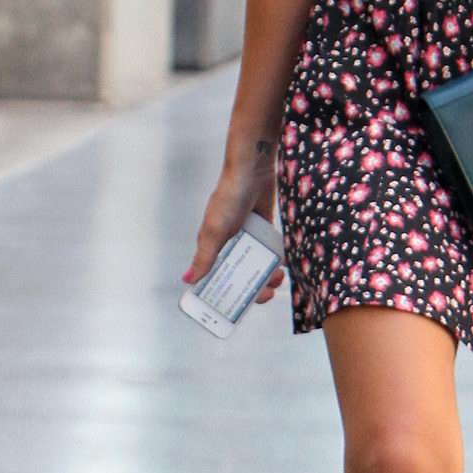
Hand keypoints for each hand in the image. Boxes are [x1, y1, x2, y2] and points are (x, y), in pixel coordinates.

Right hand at [183, 144, 284, 305]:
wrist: (252, 168)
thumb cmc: (229, 197)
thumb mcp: (215, 229)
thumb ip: (205, 255)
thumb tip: (188, 280)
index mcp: (213, 245)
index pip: (219, 276)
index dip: (230, 293)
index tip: (245, 304)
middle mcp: (229, 242)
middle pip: (242, 273)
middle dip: (254, 286)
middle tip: (269, 291)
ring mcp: (247, 234)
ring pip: (258, 262)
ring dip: (267, 273)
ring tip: (279, 277)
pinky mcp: (262, 225)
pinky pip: (269, 247)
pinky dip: (275, 257)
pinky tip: (284, 264)